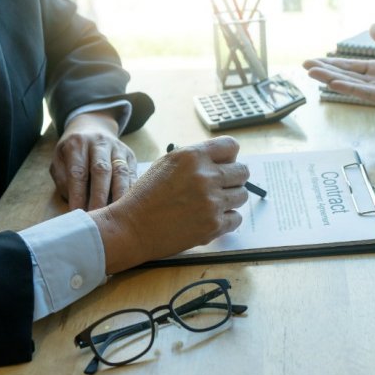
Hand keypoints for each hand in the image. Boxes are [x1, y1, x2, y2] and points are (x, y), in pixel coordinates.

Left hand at [50, 110, 135, 210]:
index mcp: (77, 143)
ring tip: (115, 215)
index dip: (78, 194)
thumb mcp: (59, 159)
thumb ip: (63, 179)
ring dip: (118, 196)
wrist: (93, 126)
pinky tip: (128, 206)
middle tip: (97, 218)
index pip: (78, 172)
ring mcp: (117, 148)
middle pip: (101, 171)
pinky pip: (133, 175)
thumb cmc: (73, 151)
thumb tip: (75, 202)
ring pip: (121, 173)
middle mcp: (99, 143)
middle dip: (99, 196)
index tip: (77, 212)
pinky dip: (131, 191)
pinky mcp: (130, 156)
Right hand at [89, 136, 249, 273]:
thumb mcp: (167, 164)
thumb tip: (222, 162)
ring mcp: (211, 202)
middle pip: (243, 172)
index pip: (231, 146)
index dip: (230, 157)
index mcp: (192, 156)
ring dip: (230, 199)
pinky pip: (236, 218)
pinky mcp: (213, 225)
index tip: (225, 165)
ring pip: (242, 195)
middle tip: (221, 186)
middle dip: (234, 178)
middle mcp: (205, 176)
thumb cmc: (146, 196)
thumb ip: (195, 159)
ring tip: (211, 204)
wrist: (132, 227)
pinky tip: (210, 218)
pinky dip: (227, 220)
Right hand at [303, 23, 374, 121]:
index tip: (312, 61)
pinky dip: (351, 89)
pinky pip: (367, 94)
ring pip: (351, 85)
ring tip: (312, 74)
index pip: (350, 66)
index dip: (331, 63)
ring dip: (331, 80)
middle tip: (304, 66)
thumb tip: (371, 26)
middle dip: (324, 71)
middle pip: (345, 75)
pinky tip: (336, 84)